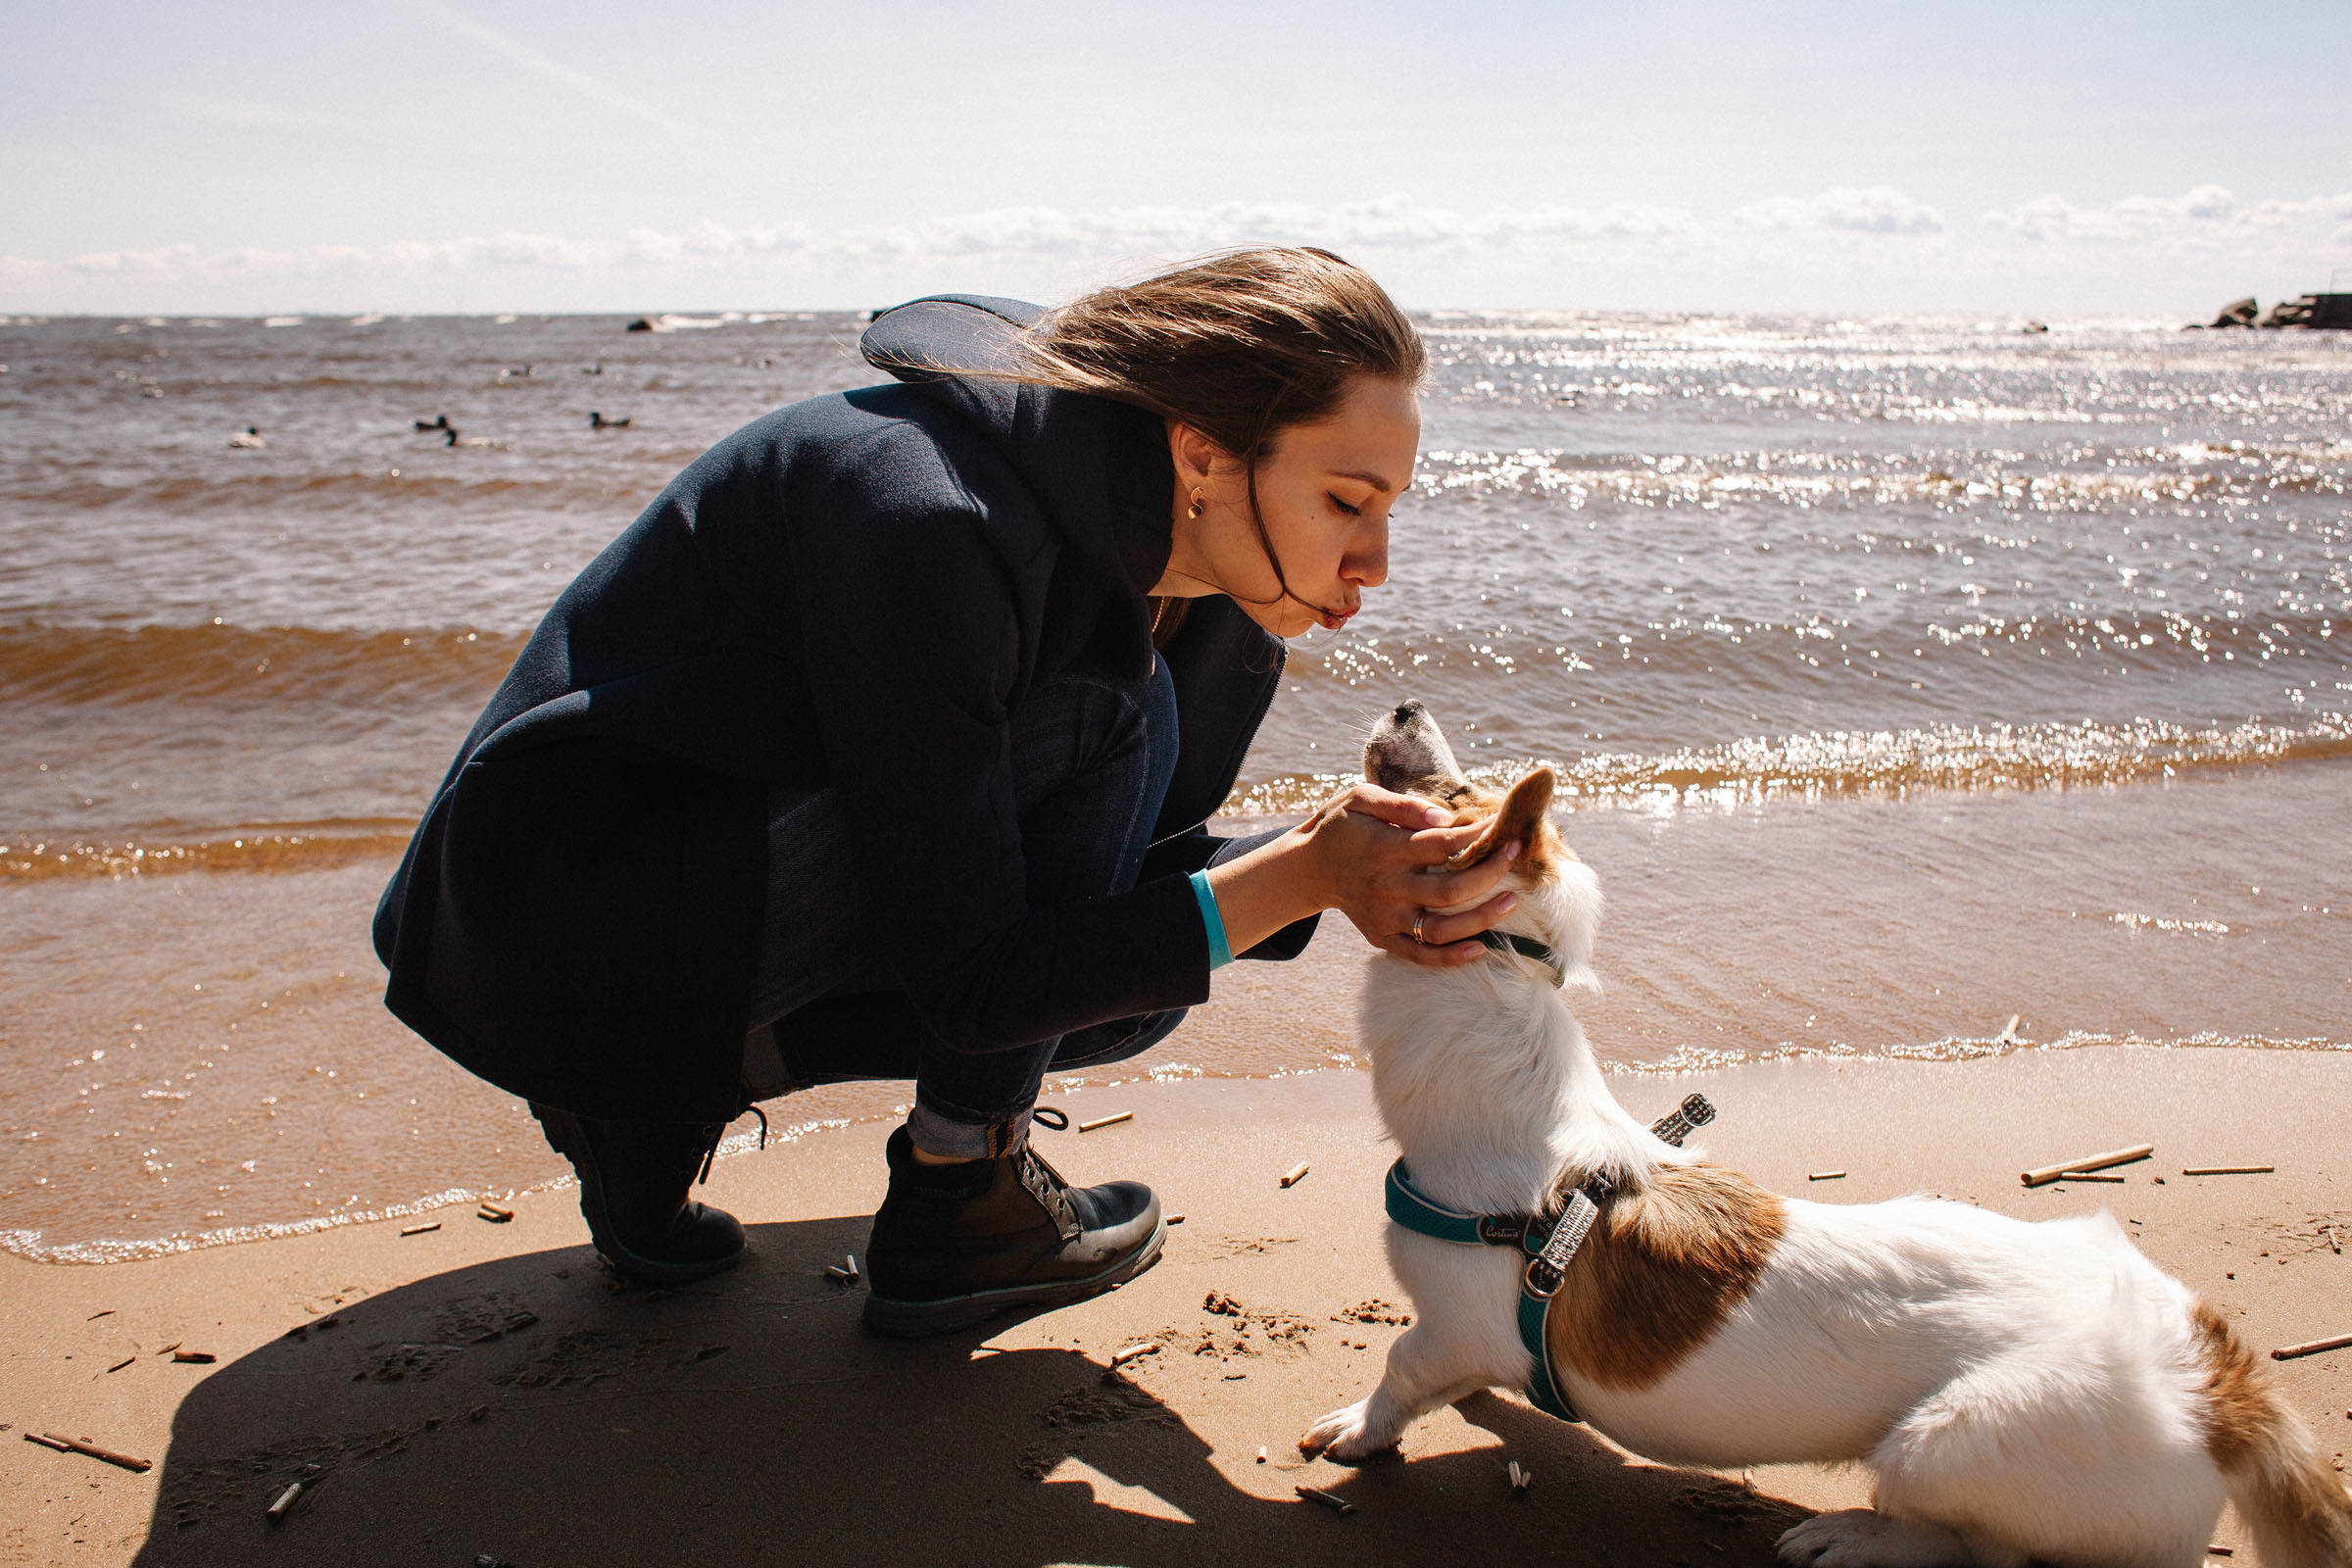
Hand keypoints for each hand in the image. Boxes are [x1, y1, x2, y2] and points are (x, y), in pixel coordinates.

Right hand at [1295, 784, 1519, 968]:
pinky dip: (1450, 958)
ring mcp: (1386, 917)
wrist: (1307, 867)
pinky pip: (1420, 956)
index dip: (1475, 836)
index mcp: (1385, 850)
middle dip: (1490, 873)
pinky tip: (1479, 949)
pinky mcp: (1382, 937)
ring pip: (1442, 929)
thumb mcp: (1360, 799)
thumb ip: (1402, 805)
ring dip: (1482, 920)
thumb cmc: (1341, 827)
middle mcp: (1387, 888)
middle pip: (1450, 891)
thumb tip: (1444, 818)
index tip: (1499, 825)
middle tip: (1514, 854)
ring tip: (1511, 902)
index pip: (1441, 845)